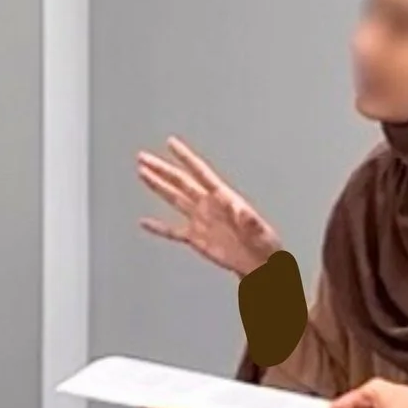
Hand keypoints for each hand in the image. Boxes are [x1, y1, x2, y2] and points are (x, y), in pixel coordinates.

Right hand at [135, 137, 277, 278]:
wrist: (259, 263)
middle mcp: (209, 204)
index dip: (185, 157)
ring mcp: (201, 220)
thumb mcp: (261, 231)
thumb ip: (249, 220)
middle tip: (143, 157)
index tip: (171, 143)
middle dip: (162, 169)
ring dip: (158, 186)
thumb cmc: (265, 245)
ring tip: (142, 172)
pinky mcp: (196, 238)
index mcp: (223, 197)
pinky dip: (158, 227)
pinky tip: (144, 222)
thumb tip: (240, 210)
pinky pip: (173, 231)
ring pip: (174, 199)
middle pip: (181, 182)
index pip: (200, 172)